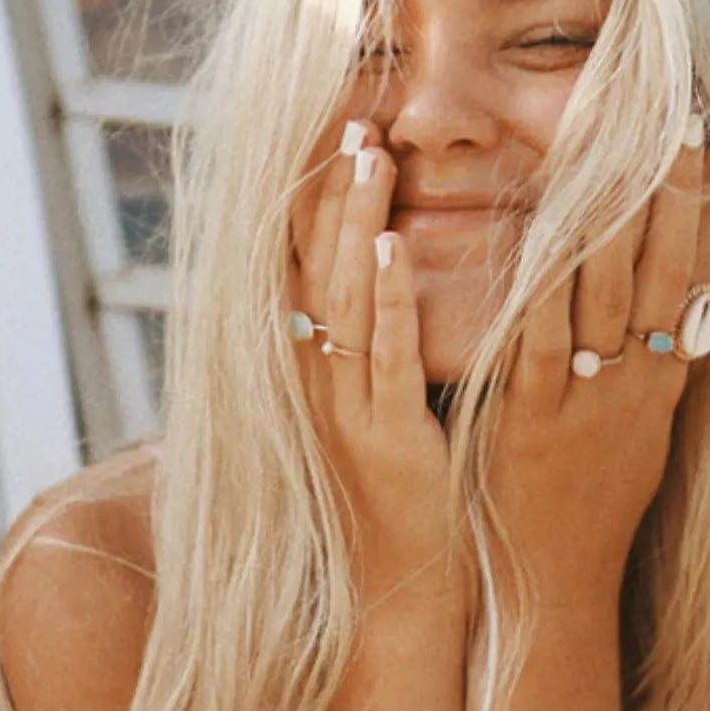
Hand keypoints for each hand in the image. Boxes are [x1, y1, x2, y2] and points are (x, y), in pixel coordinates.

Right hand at [288, 120, 460, 609]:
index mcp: (316, 374)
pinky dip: (382, 299)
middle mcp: (317, 385)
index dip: (310, 201)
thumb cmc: (406, 500)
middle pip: (312, 267)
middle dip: (328, 192)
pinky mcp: (384, 438)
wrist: (403, 591)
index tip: (328, 132)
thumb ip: (382, 349)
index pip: (303, 268)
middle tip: (350, 120)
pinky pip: (379, 356)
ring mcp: (344, 410)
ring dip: (351, 223)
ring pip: (340, 298)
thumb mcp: (382, 413)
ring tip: (367, 155)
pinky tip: (391, 247)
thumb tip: (399, 281)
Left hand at [487, 136, 709, 606]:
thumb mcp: (638, 439)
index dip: (705, 211)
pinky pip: (539, 339)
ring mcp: (587, 402)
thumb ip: (650, 373)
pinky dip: (537, 280)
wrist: (554, 590)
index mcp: (662, 388)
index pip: (695, 284)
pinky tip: (536, 230)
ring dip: (608, 212)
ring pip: (605, 294)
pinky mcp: (532, 421)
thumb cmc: (586, 511)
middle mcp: (636, 388)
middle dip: (669, 190)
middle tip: (679, 114)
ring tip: (612, 140)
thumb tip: (673, 317)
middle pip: (661, 273)